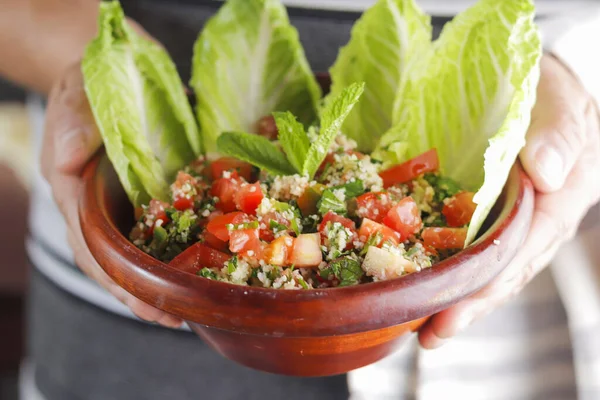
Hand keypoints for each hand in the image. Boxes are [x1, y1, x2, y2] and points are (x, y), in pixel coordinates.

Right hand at [41, 63, 182, 327]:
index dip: (118, 283)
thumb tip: (67, 159)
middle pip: (119, 262)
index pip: (91, 249)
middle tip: (182, 319)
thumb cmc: (86, 81)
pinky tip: (211, 258)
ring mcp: (130, 200)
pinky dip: (187, 243)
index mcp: (75, 193)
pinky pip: (171, 221)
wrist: (115, 64)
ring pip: (145, 249)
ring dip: (169, 277)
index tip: (149, 308)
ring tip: (200, 303)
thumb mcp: (74, 92)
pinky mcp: (157, 188)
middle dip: (148, 294)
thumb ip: (72, 122)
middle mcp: (102, 206)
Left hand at [419, 54, 599, 347]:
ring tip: (419, 326)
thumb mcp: (561, 102)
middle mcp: (538, 218)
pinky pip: (473, 243)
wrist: (542, 85)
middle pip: (505, 271)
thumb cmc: (552, 92)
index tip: (455, 312)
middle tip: (429, 335)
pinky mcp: (491, 209)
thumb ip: (559, 133)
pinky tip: (423, 281)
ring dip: (456, 296)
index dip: (490, 284)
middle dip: (467, 305)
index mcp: (562, 198)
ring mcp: (515, 217)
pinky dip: (450, 264)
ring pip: (489, 266)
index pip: (525, 250)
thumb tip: (546, 174)